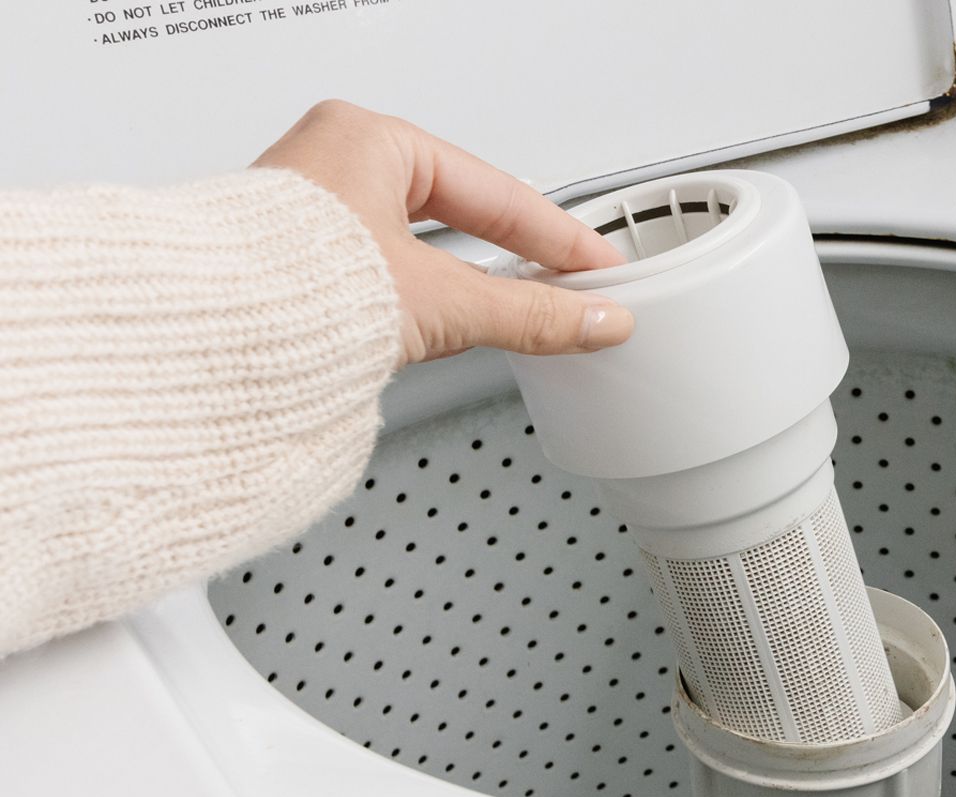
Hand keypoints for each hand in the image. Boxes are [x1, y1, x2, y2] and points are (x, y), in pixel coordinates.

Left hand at [254, 100, 631, 365]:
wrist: (205, 344)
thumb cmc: (283, 288)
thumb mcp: (441, 300)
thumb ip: (529, 314)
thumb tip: (590, 321)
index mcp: (369, 140)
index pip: (496, 192)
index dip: (559, 238)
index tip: (598, 269)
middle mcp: (334, 165)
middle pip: (460, 211)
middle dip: (517, 251)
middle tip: (569, 285)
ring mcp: (312, 215)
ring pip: (422, 243)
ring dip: (473, 277)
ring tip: (518, 302)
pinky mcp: (297, 266)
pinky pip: (390, 271)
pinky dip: (430, 293)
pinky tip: (450, 316)